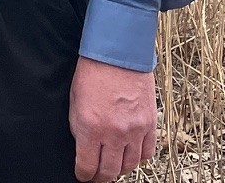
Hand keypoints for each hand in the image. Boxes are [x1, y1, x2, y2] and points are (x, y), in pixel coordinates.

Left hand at [70, 56, 157, 181]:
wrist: (119, 53)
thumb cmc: (93, 72)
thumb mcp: (75, 102)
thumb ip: (79, 129)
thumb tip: (83, 148)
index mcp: (90, 127)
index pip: (87, 166)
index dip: (83, 175)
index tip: (82, 175)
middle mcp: (114, 132)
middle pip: (109, 171)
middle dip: (100, 177)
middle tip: (97, 175)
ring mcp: (134, 130)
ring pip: (129, 166)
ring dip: (119, 169)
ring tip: (113, 166)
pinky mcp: (150, 124)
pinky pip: (147, 153)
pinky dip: (138, 158)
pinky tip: (130, 154)